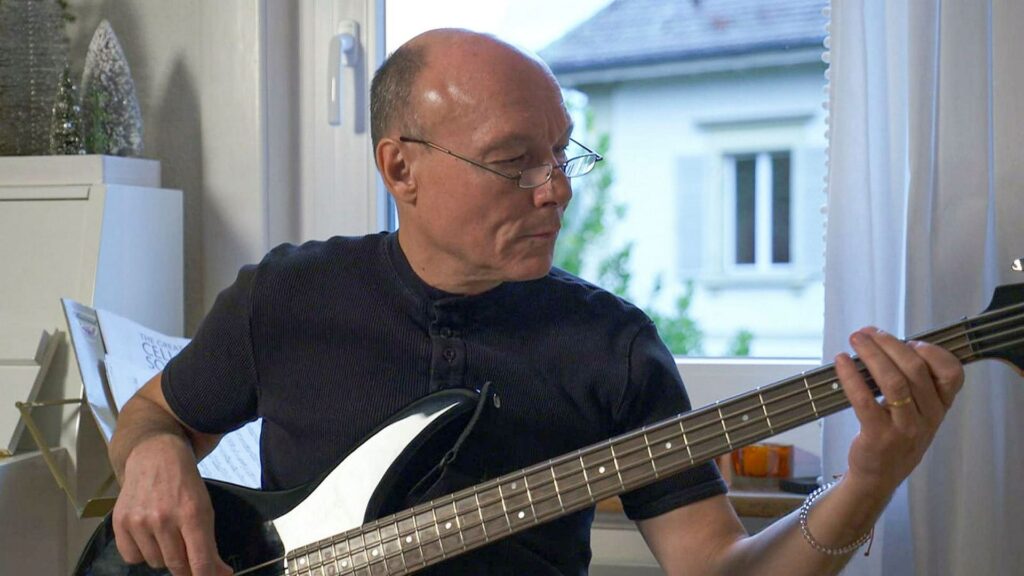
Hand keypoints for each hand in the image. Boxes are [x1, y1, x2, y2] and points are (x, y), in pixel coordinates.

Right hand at [112, 435, 232, 575]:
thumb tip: (221, 575)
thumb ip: (210, 545)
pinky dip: (142, 553)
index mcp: (192, 514)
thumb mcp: (205, 510)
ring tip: (167, 534)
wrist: (156, 456)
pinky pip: (132, 558)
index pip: (200, 561)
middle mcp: (164, 519)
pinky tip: (149, 535)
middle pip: (177, 566)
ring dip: (164, 556)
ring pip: (155, 563)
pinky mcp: (120, 522)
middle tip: (189, 558)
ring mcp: (139, 521)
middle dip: (186, 567)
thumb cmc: (185, 485)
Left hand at [836, 326, 964, 493]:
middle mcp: (928, 417)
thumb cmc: (895, 436)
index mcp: (941, 407)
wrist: (879, 476)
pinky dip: (851, 376)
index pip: (953, 373)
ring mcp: (905, 428)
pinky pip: (864, 399)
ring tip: (856, 340)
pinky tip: (841, 361)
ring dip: (872, 355)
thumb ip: (911, 382)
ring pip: (893, 382)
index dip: (932, 351)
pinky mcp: (879, 436)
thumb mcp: (916, 412)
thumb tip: (884, 343)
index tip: (909, 341)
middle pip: (915, 370)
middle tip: (868, 332)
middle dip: (889, 344)